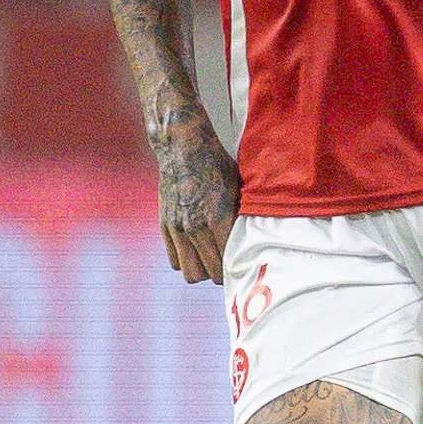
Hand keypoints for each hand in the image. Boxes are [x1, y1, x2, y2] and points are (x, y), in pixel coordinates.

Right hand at [156, 124, 240, 284]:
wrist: (183, 149)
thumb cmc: (216, 166)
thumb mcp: (238, 189)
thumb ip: (243, 217)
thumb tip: (257, 240)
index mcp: (218, 219)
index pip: (228, 263)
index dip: (237, 268)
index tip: (241, 264)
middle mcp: (196, 228)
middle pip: (210, 274)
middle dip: (221, 273)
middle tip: (227, 263)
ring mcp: (178, 229)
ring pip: (190, 273)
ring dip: (201, 270)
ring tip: (209, 259)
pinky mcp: (165, 227)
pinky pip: (174, 261)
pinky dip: (185, 260)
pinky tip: (194, 249)